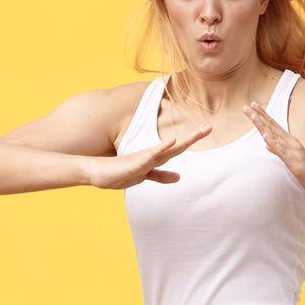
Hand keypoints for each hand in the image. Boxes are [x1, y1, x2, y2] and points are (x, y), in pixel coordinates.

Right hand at [85, 124, 212, 189]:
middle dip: (193, 137)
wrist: (96, 172)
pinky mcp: (137, 162)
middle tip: (209, 127)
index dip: (190, 141)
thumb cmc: (117, 173)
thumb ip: (160, 175)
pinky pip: (152, 155)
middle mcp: (152, 156)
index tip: (204, 131)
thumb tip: (178, 177)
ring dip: (185, 141)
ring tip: (199, 132)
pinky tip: (173, 141)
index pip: (176, 149)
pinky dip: (163, 148)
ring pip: (169, 149)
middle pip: (177, 147)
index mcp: (155, 159)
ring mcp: (145, 158)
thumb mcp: (144, 176)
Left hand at [243, 101, 304, 199]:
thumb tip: (267, 145)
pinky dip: (274, 143)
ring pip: (276, 136)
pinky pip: (282, 152)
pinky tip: (265, 136)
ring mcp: (293, 152)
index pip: (273, 128)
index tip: (252, 107)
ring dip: (264, 125)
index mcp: (290, 144)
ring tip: (253, 115)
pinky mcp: (295, 163)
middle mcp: (292, 144)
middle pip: (272, 127)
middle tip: (247, 105)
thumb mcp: (291, 161)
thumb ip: (279, 151)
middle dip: (260, 116)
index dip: (263, 117)